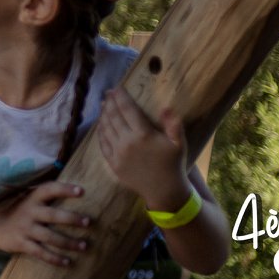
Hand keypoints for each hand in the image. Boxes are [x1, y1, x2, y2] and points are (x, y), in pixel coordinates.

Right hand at [0, 180, 90, 266]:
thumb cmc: (20, 211)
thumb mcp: (28, 199)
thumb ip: (47, 197)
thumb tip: (78, 191)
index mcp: (32, 198)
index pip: (49, 190)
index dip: (65, 189)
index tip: (81, 191)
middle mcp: (29, 212)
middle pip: (53, 215)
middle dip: (71, 218)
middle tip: (88, 222)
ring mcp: (25, 229)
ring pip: (50, 237)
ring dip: (68, 242)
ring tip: (84, 246)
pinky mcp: (22, 244)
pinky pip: (41, 253)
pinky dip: (54, 258)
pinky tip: (68, 262)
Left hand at [95, 88, 189, 211]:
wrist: (164, 191)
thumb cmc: (173, 164)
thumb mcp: (178, 143)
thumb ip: (173, 124)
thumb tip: (167, 106)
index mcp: (143, 134)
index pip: (127, 109)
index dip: (120, 96)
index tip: (116, 88)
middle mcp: (127, 142)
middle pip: (114, 116)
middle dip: (110, 102)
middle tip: (108, 93)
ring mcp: (118, 153)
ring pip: (106, 128)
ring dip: (103, 115)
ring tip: (103, 105)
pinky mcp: (113, 163)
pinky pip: (102, 144)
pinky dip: (100, 132)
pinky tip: (101, 125)